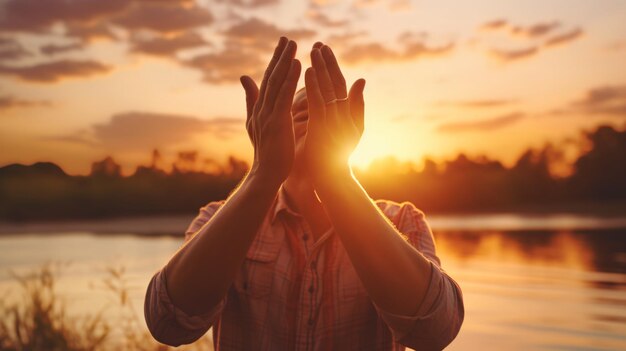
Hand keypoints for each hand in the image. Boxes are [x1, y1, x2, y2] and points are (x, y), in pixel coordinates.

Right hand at [240, 37, 300, 184]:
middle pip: (271, 77)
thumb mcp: (256, 123)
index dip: (274, 62)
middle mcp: (261, 108)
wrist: (267, 175)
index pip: (268, 80)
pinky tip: (297, 64)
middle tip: (286, 38)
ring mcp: (268, 115)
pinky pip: (284, 96)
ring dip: (285, 62)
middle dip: (278, 56)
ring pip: (277, 83)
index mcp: (260, 109)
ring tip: (292, 45)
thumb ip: (251, 100)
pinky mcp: (277, 122)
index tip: (282, 45)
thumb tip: (244, 77)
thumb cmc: (267, 152)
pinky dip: (290, 79)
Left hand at [304, 43, 365, 182]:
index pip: (340, 84)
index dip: (333, 66)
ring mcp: (333, 121)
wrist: (332, 177)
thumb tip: (360, 79)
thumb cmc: (339, 154)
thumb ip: (357, 105)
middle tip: (318, 43)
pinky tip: (309, 72)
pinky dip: (315, 87)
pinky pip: (318, 104)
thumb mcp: (354, 129)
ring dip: (321, 69)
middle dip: (327, 62)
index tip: (324, 49)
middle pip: (334, 83)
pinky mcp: (322, 128)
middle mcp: (342, 114)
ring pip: (328, 90)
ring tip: (314, 51)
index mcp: (346, 112)